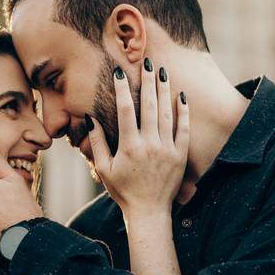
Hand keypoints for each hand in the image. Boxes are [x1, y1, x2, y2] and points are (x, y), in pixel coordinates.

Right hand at [88, 61, 189, 219]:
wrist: (150, 212)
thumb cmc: (123, 191)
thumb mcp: (104, 169)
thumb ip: (98, 142)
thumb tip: (90, 118)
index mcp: (129, 147)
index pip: (125, 110)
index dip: (122, 89)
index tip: (120, 72)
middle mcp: (150, 145)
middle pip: (149, 106)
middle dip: (148, 81)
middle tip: (147, 62)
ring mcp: (167, 149)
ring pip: (166, 113)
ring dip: (164, 90)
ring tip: (163, 72)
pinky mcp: (181, 155)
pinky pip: (183, 129)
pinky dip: (183, 112)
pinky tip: (181, 96)